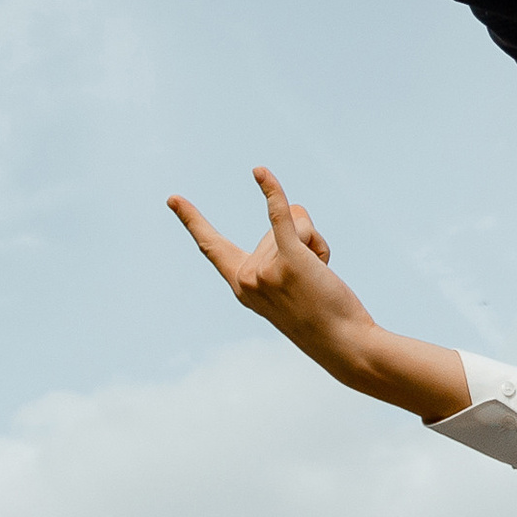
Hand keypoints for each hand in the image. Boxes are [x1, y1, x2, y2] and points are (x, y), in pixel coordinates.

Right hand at [169, 169, 466, 421]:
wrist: (343, 343)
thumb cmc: (322, 314)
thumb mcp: (291, 280)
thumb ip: (283, 245)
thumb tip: (293, 210)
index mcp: (241, 285)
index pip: (212, 247)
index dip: (193, 220)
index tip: (173, 198)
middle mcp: (246, 278)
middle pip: (276, 226)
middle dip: (304, 243)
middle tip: (314, 281)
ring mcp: (264, 270)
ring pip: (297, 222)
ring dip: (317, 245)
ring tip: (322, 278)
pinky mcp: (289, 259)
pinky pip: (278, 215)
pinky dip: (271, 191)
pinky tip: (259, 172)